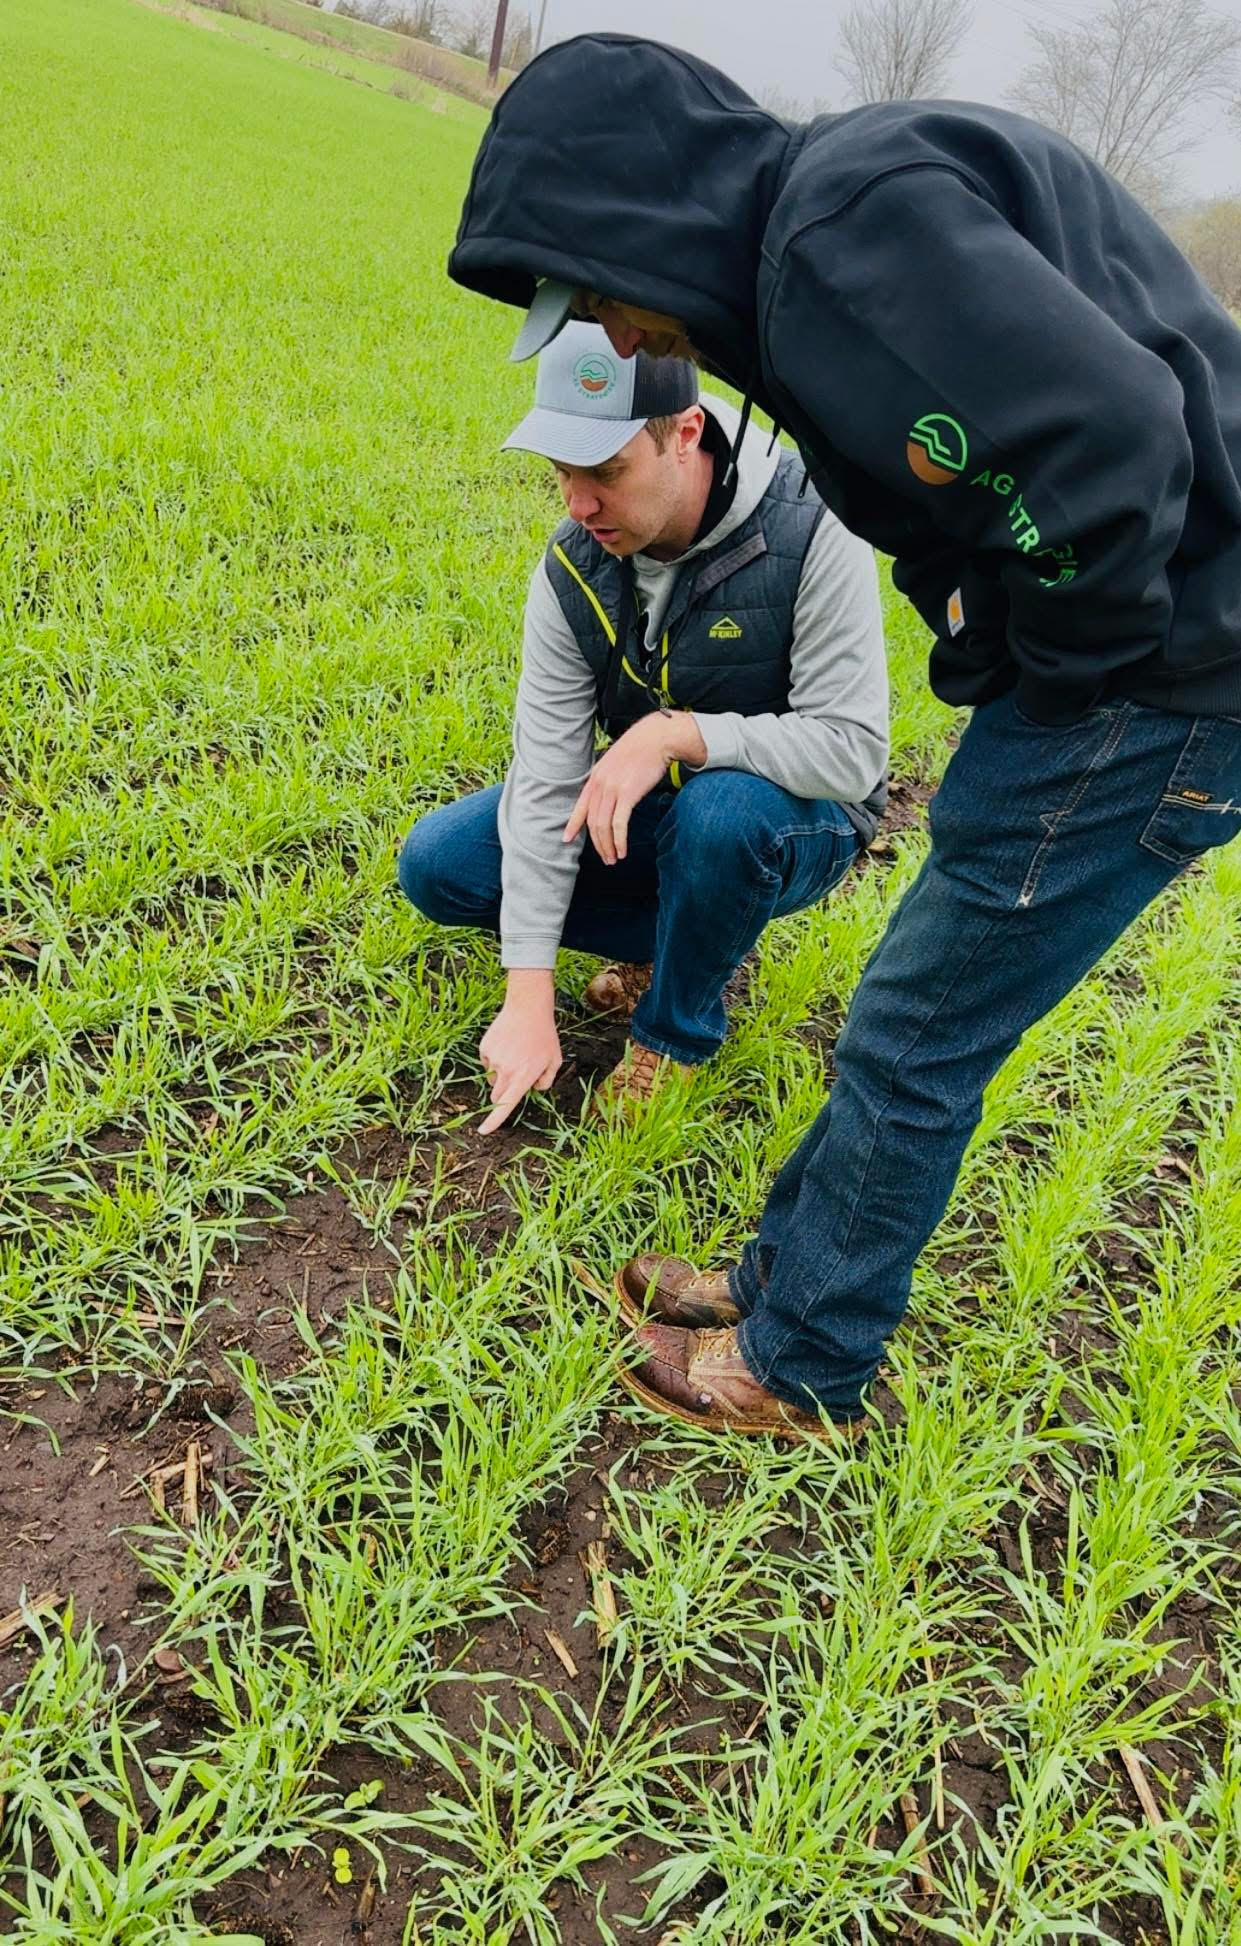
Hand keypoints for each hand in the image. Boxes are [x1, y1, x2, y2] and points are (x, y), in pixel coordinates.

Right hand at [478, 978, 560, 1132]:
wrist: (527, 1007)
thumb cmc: (544, 1036)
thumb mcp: (555, 1061)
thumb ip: (546, 1081)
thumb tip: (533, 1090)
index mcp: (523, 1077)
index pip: (506, 1105)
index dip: (494, 1121)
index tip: (483, 1131)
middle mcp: (505, 1071)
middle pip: (497, 1096)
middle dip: (504, 1095)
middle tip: (516, 1079)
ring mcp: (493, 1060)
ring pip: (492, 1079)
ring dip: (501, 1076)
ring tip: (515, 1055)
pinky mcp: (485, 1049)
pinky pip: (487, 1063)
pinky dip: (495, 1060)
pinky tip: (507, 1045)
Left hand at [563, 712, 706, 863]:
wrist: (656, 738)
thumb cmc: (640, 750)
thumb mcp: (615, 762)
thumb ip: (608, 779)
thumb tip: (608, 796)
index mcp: (596, 777)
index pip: (580, 806)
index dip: (572, 825)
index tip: (566, 839)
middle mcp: (600, 784)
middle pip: (592, 822)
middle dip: (598, 844)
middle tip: (606, 858)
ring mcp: (613, 789)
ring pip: (603, 826)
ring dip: (608, 846)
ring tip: (614, 858)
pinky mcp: (628, 793)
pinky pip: (619, 824)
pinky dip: (619, 840)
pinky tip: (623, 850)